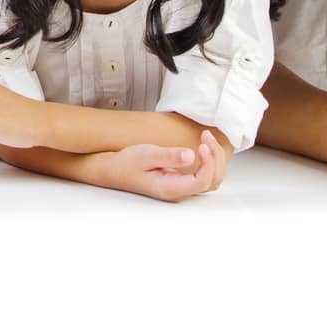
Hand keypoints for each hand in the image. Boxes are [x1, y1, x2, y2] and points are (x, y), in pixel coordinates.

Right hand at [92, 131, 226, 202]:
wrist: (111, 170)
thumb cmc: (125, 163)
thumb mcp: (145, 155)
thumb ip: (168, 156)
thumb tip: (191, 156)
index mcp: (170, 188)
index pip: (202, 181)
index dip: (208, 163)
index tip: (202, 144)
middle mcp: (178, 191)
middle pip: (211, 181)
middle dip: (215, 157)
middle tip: (205, 135)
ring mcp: (180, 187)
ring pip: (210, 179)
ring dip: (214, 159)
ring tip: (206, 138)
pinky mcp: (179, 181)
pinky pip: (204, 175)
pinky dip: (209, 161)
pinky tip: (203, 148)